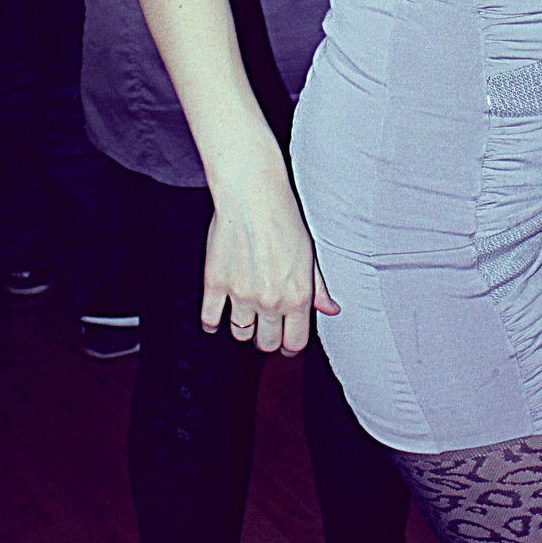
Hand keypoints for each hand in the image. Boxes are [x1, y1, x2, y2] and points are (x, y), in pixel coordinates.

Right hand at [201, 162, 339, 354]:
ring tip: (246, 312)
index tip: (285, 343)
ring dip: (243, 327)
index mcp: (297, 296)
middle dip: (267, 339)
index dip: (290, 346)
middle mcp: (270, 301)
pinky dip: (212, 321)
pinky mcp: (215, 284)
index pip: (294, 343)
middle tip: (266, 327)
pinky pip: (209, 319)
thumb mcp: (309, 256)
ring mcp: (241, 294)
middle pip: (266, 343)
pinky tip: (217, 314)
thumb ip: (319, 288)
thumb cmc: (284, 220)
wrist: (253, 196)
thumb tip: (331, 310)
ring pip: (239, 333)